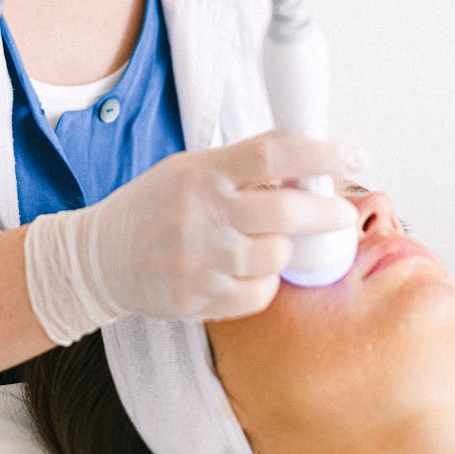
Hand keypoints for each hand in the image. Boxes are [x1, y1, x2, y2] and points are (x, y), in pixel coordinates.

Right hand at [24, 131, 361, 343]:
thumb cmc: (157, 206)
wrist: (100, 257)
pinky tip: (248, 271)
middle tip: (340, 213)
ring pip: (276, 258)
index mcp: (204, 172)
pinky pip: (258, 294)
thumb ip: (245, 167)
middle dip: (326, 213)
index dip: (322, 153)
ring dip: (288, 250)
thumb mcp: (193, 168)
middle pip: (286, 213)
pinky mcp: (196, 300)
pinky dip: (264, 283)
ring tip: (273, 242)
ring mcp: (198, 260)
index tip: (354, 154)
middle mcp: (202, 214)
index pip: (273, 154)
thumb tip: (311, 164)